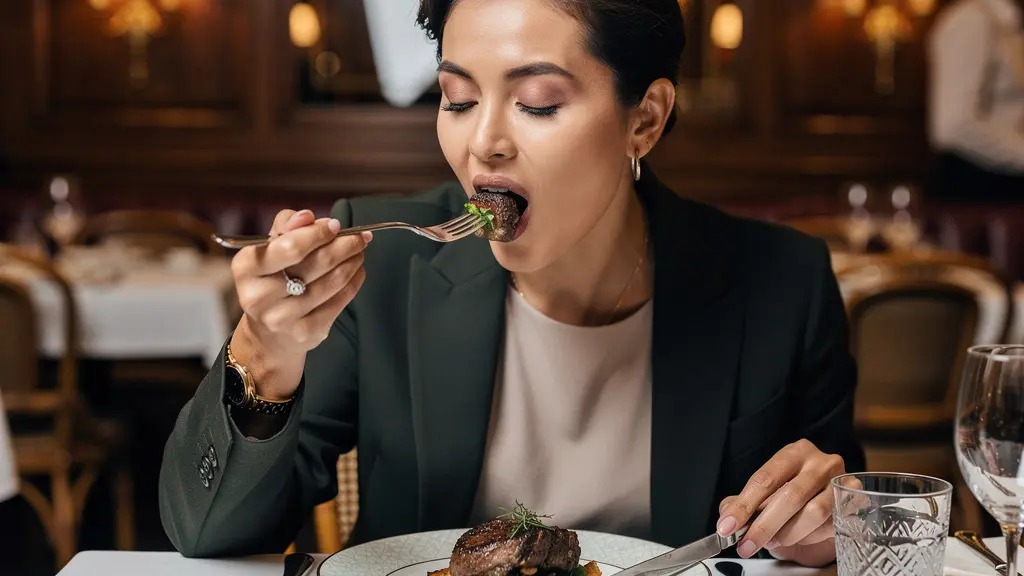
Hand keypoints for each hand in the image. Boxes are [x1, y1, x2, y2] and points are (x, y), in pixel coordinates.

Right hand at [229, 208, 370, 398]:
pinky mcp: (306, 332)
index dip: (319, 233)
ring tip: (359, 252)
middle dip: (344, 245)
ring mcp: (282, 318)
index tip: (336, 225)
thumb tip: (307, 217)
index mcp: (246, 267)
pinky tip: (356, 272)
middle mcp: (259, 295)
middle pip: (317, 263)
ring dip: (353, 262)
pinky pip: (340, 301)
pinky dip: (354, 282)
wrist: (269, 333)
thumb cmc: (272, 279)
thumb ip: (287, 226)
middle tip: (359, 237)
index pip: (291, 246)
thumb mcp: (270, 248)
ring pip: (333, 281)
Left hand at [717, 439, 844, 566]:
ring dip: (789, 533)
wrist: (829, 508)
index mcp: (794, 453)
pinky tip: (801, 536)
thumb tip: (727, 518)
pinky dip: (811, 537)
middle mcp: (821, 462)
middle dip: (764, 526)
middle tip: (747, 545)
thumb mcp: (765, 496)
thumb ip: (743, 504)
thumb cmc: (793, 498)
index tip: (726, 526)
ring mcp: (842, 481)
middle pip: (790, 496)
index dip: (743, 506)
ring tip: (776, 540)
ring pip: (814, 513)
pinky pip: (832, 526)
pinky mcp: (856, 503)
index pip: (765, 479)